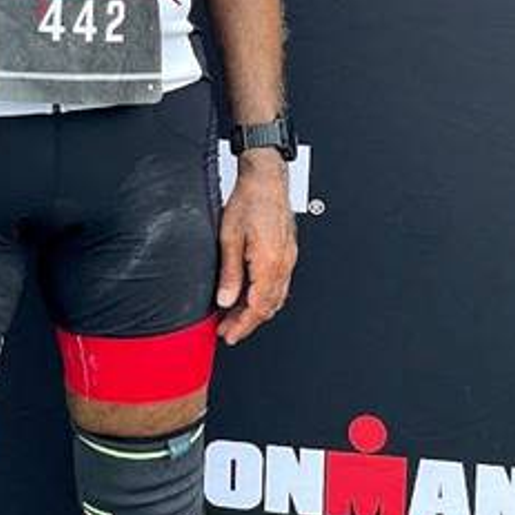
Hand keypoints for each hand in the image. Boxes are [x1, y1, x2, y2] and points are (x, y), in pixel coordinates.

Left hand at [216, 149, 297, 345]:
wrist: (266, 179)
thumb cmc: (249, 200)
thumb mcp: (229, 237)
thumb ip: (230, 273)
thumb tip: (226, 300)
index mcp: (269, 263)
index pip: (257, 308)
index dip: (242, 326)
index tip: (229, 335)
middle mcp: (283, 264)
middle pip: (268, 307)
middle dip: (247, 323)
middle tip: (228, 330)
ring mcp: (288, 259)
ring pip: (276, 297)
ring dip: (256, 311)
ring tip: (235, 316)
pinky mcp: (287, 253)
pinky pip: (279, 284)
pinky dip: (265, 296)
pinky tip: (250, 296)